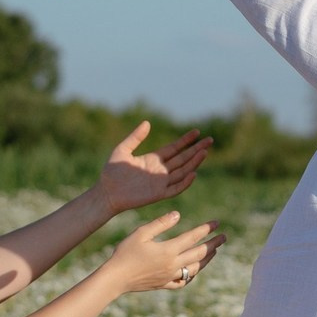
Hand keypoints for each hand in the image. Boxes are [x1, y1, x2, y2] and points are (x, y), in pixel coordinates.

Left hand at [98, 121, 212, 215]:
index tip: (197, 132)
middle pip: (183, 158)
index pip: (174, 148)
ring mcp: (160, 182)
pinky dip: (185, 182)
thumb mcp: (122, 150)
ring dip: (194, 162)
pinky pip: (175, 188)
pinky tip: (193, 173)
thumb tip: (147, 122)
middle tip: (210, 140)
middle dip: (196, 149)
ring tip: (204, 152)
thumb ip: (135, 137)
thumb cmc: (111, 173)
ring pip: (182, 172)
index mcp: (153, 159)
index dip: (186, 140)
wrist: (106, 192)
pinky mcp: (158, 194)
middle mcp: (160, 170)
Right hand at [107, 210, 225, 292]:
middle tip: (223, 237)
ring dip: (206, 259)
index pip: (192, 237)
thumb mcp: (141, 233)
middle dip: (213, 244)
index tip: (217, 223)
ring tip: (214, 252)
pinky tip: (194, 270)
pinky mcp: (164, 285)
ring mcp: (170, 277)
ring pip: (195, 269)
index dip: (206, 229)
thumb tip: (178, 214)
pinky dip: (192, 275)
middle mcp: (172, 265)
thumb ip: (160, 223)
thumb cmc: (125, 253)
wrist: (116, 278)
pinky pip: (184, 282)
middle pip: (199, 254)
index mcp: (168, 250)